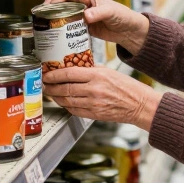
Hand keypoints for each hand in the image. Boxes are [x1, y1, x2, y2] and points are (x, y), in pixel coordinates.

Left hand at [43, 65, 162, 128]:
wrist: (139, 104)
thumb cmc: (127, 87)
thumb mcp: (110, 71)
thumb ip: (92, 69)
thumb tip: (75, 67)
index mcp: (98, 75)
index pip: (68, 74)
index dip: (54, 75)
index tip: (46, 74)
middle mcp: (94, 90)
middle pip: (64, 88)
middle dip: (51, 87)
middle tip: (44, 84)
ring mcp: (93, 104)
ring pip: (67, 100)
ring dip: (56, 97)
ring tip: (51, 93)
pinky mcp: (94, 114)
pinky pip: (74, 110)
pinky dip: (66, 106)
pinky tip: (63, 102)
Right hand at [44, 0, 149, 53]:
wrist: (128, 31)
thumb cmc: (122, 16)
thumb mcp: (111, 12)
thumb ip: (98, 13)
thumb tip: (85, 15)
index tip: (49, 5)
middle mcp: (83, 4)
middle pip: (62, 3)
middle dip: (51, 8)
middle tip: (41, 16)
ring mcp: (82, 15)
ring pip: (63, 14)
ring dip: (53, 18)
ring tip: (43, 25)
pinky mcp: (82, 26)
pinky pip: (68, 26)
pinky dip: (61, 29)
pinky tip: (54, 34)